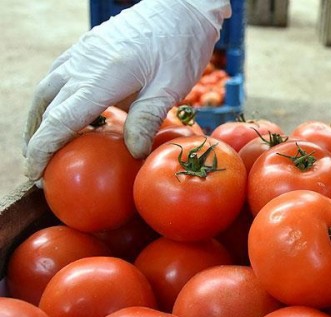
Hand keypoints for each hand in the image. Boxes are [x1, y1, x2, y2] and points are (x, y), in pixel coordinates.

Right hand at [23, 0, 230, 180]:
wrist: (179, 9)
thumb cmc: (180, 47)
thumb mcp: (171, 86)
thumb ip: (147, 119)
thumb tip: (133, 153)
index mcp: (102, 76)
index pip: (61, 119)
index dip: (44, 148)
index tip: (35, 172)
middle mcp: (83, 63)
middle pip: (46, 107)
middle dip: (36, 140)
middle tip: (38, 170)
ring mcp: (82, 53)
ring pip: (46, 90)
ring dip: (39, 119)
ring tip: (41, 146)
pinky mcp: (87, 48)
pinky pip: (58, 76)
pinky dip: (52, 99)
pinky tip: (60, 114)